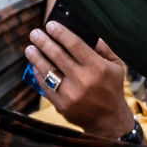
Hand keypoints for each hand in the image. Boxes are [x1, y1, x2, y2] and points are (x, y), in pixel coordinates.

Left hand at [26, 23, 135, 140]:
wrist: (109, 120)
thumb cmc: (111, 88)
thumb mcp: (116, 66)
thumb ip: (105, 48)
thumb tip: (88, 32)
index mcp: (97, 68)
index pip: (74, 44)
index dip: (60, 32)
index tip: (50, 25)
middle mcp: (83, 80)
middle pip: (57, 55)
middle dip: (43, 41)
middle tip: (35, 34)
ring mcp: (70, 94)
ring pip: (47, 70)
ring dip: (35, 57)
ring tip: (30, 48)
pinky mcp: (61, 105)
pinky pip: (45, 85)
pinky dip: (39, 74)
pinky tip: (35, 65)